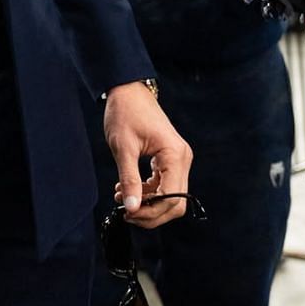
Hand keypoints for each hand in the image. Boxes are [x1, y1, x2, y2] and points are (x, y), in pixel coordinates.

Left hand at [104, 82, 192, 228]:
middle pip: (175, 203)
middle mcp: (182, 158)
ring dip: (148, 205)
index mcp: (174, 155)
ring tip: (122, 197)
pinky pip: (165, 186)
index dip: (150, 212)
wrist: (128, 92)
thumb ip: (129, 180)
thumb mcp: (123, 148)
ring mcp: (179, 159)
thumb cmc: (125, 114)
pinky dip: (149, 194)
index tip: (127, 212)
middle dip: (151, 213)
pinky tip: (129, 189)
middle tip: (126, 211)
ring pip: (171, 198)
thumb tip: (132, 209)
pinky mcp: (171, 160)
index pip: (171, 198)